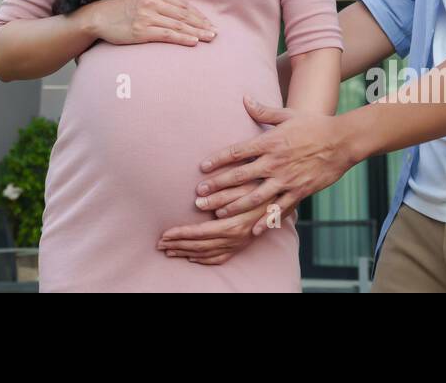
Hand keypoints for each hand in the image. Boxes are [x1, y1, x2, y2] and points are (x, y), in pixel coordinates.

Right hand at [83, 0, 216, 46]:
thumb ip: (160, 2)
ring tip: (209, 38)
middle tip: (215, 33)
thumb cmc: (122, 9)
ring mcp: (147, 16)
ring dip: (197, 32)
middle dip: (202, 24)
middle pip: (184, 14)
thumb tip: (182, 13)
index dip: (198, 15)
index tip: (209, 23)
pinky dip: (183, 38)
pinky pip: (168, 34)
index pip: (183, 4)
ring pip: (179, 25)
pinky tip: (193, 42)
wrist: (99, 17)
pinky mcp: (142, 30)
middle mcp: (152, 1)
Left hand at [156, 183, 274, 264]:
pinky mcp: (242, 245)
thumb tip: (198, 200)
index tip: (163, 234)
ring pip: (207, 254)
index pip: (198, 233)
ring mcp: (239, 244)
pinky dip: (203, 260)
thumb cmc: (263, 187)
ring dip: (186, 253)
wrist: (285, 198)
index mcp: (233, 225)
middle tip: (159, 244)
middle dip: (177, 246)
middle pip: (199, 246)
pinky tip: (192, 258)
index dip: (179, 234)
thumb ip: (221, 193)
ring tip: (169, 251)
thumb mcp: (243, 185)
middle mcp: (235, 238)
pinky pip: (220, 258)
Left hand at [195, 96, 360, 233]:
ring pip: (255, 196)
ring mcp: (286, 179)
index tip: (202, 168)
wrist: (342, 141)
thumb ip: (263, 111)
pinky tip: (253, 230)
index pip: (236, 152)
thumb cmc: (313, 124)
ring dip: (234, 206)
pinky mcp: (299, 192)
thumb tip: (244, 98)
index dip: (217, 160)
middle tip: (199, 196)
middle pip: (240, 176)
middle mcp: (274, 162)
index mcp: (269, 142)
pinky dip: (266, 220)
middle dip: (217, 186)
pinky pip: (279, 209)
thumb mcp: (287, 114)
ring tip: (217, 213)